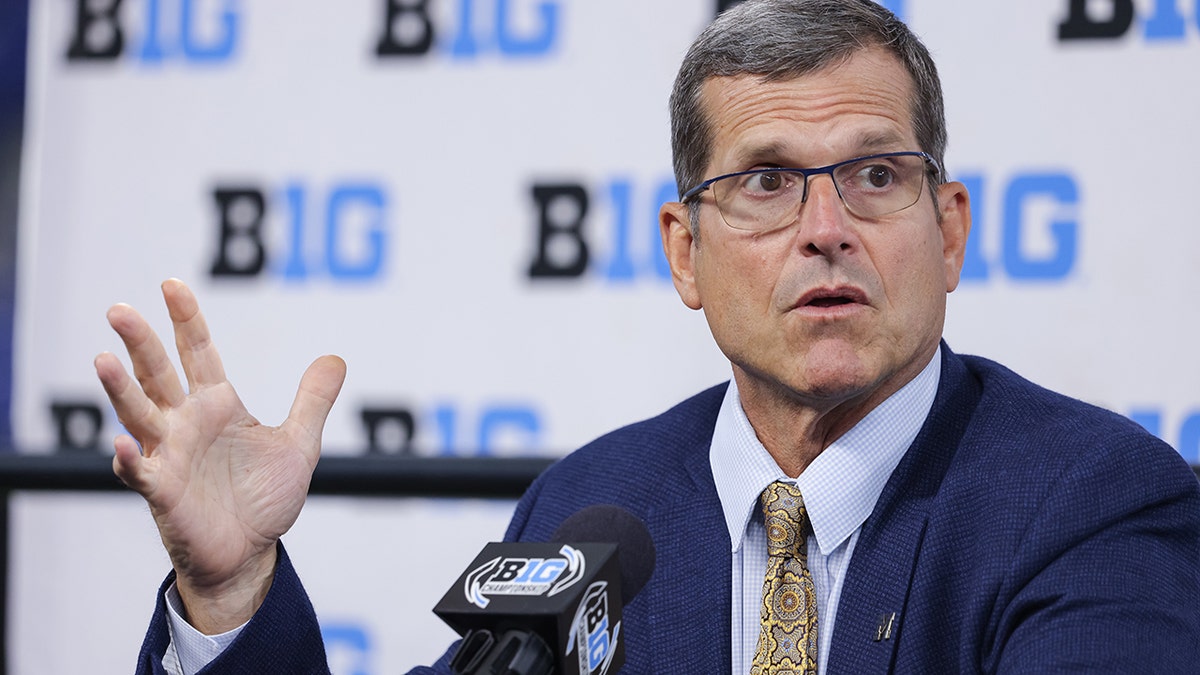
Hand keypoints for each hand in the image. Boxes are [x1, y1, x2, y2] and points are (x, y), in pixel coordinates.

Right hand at [94, 279, 345, 632]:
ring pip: (139, 415)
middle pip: (158, 374)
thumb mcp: (299, 444)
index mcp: (217, 406)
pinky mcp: (164, 493)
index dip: (187, 319)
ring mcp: (170, 456)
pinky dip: (130, 459)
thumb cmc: (264, 499)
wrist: (251, 553)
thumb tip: (335, 357)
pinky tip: (123, 444)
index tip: (171, 284)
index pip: (198, 352)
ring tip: (104, 359)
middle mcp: (186, 424)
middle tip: (119, 309)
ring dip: (121, 389)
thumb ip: (312, 401)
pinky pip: (141, 473)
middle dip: (140, 343)